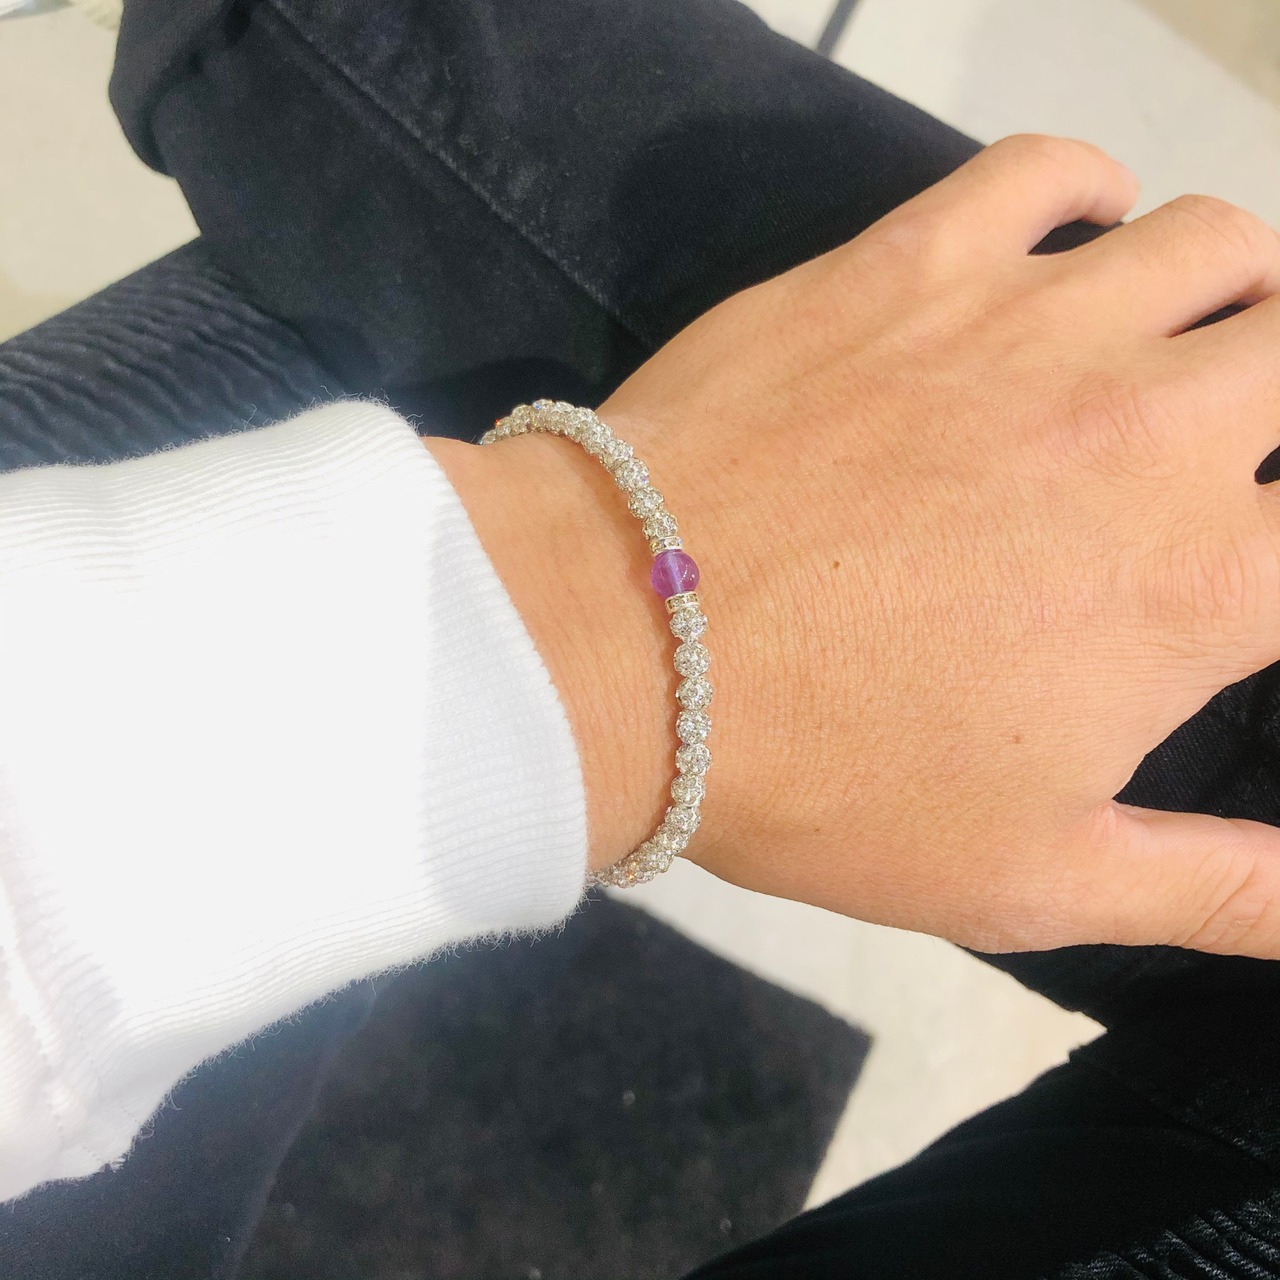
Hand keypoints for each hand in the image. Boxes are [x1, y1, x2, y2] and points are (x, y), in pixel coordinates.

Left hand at [581, 134, 1279, 957]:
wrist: (625, 654)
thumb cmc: (823, 779)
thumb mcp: (1033, 880)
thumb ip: (1213, 893)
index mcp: (1195, 581)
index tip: (1249, 563)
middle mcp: (1145, 425)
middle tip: (1236, 448)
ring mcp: (1024, 324)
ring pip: (1210, 246)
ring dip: (1228, 292)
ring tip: (1182, 342)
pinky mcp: (909, 264)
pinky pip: (1043, 171)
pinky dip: (1086, 190)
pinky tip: (1077, 235)